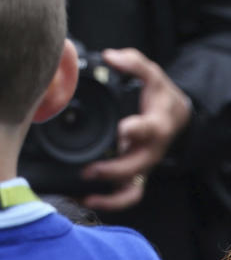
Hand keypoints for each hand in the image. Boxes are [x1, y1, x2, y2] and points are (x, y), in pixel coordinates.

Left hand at [80, 48, 190, 210]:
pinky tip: (83, 200)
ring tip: (83, 194)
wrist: (176, 116)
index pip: (149, 129)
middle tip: (89, 170)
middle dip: (113, 171)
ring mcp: (143, 165)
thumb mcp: (152, 74)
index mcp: (156, 125)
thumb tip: (111, 56)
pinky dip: (107, 203)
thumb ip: (133, 63)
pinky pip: (125, 196)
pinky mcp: (134, 175)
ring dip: (109, 196)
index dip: (137, 130)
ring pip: (132, 189)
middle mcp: (150, 150)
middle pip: (136, 167)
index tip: (123, 129)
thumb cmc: (159, 96)